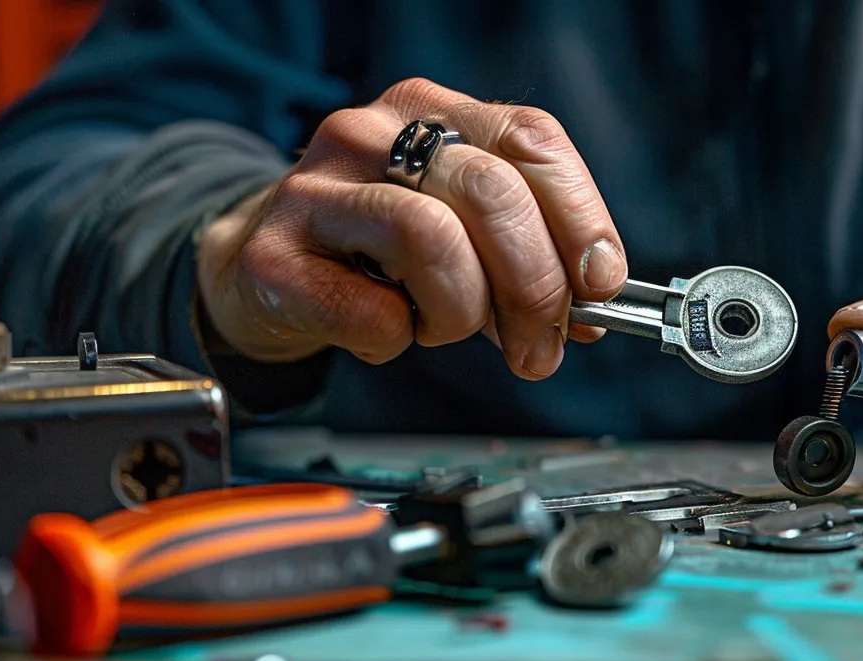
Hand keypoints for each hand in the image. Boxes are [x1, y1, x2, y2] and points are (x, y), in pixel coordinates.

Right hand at [196, 78, 625, 378]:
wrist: (263, 274)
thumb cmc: (376, 253)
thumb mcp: (463, 232)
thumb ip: (529, 254)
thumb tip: (593, 306)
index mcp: (431, 111)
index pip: (533, 140)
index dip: (581, 218)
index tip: (599, 283)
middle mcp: (370, 133)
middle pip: (493, 194)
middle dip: (535, 287)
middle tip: (539, 347)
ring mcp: (315, 190)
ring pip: (433, 240)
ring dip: (463, 312)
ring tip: (444, 328)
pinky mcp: (273, 258)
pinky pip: (371, 312)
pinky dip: (398, 340)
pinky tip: (388, 332)